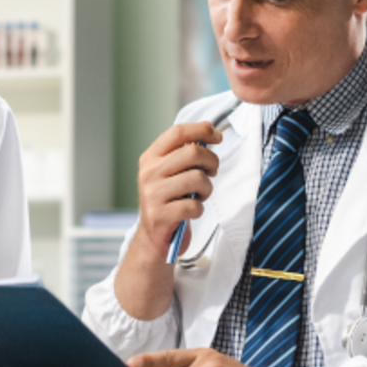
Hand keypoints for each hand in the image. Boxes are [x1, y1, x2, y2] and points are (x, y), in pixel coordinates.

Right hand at [136, 121, 221, 258]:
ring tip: (200, 195)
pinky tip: (192, 211)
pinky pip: (194, 205)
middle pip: (192, 152)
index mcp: (150, 158)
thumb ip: (183, 152)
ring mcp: (152, 194)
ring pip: (197, 178)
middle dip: (211, 161)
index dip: (202, 130)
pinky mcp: (160, 215)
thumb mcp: (169, 172)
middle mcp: (148, 173)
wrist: (152, 237)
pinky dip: (199, 209)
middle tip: (212, 171)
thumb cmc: (167, 201)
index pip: (177, 132)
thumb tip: (208, 129)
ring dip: (207, 188)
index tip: (217, 136)